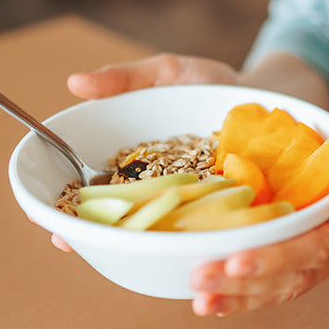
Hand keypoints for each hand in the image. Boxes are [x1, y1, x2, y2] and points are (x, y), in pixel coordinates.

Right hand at [50, 53, 240, 252]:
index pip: (97, 196)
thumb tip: (74, 83)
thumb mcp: (168, 74)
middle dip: (96, 236)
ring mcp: (197, 209)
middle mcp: (164, 195)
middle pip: (122, 223)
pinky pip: (210, 235)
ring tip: (126, 254)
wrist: (273, 95)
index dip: (72, 211)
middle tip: (74, 245)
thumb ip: (126, 79)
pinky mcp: (234, 215)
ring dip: (142, 248)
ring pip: (161, 236)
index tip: (54, 225)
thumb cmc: (212, 85)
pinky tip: (191, 254)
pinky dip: (198, 246)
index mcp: (139, 168)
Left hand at [189, 110, 328, 316]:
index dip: (276, 257)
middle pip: (294, 275)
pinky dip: (248, 291)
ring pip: (284, 286)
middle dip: (245, 281)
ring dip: (241, 296)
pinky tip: (217, 296)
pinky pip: (281, 280)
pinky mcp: (316, 256)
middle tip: (200, 279)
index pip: (318, 247)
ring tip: (201, 299)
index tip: (236, 262)